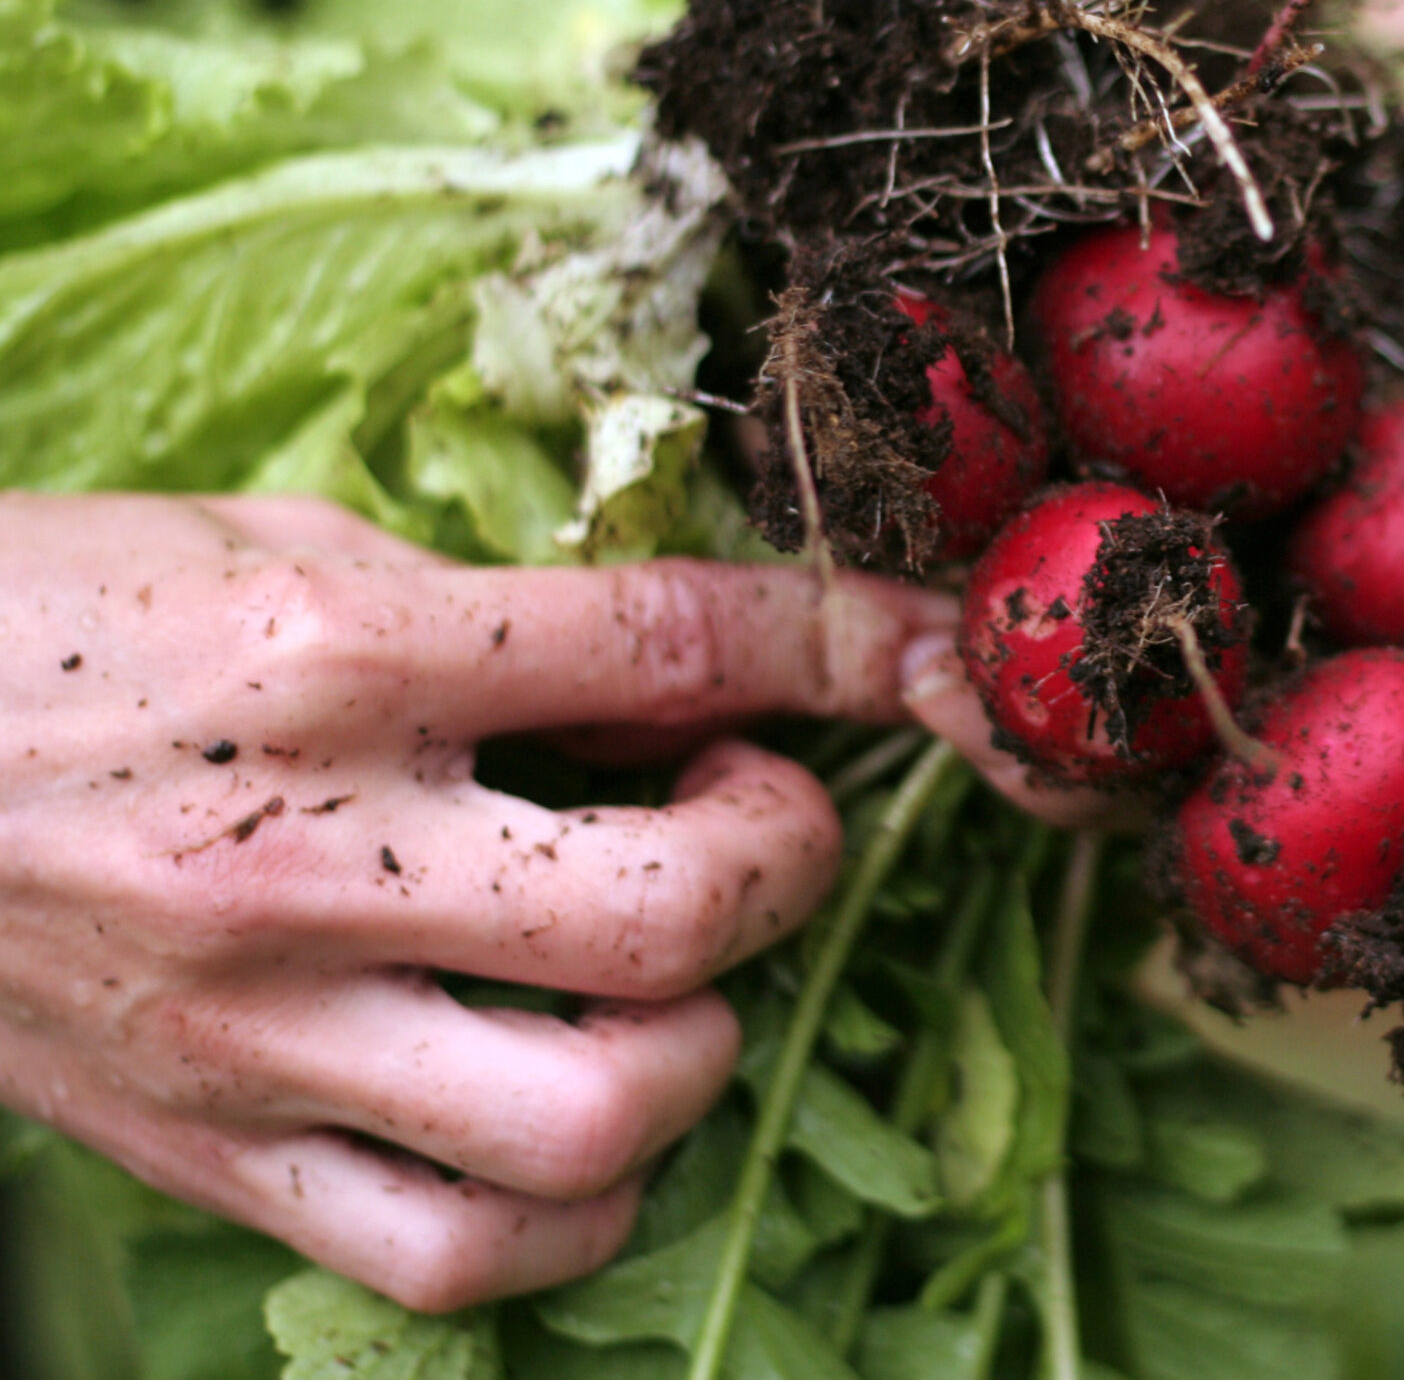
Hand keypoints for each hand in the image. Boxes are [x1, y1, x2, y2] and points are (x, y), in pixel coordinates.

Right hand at [0, 492, 955, 1311]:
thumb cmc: (46, 621)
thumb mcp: (273, 543)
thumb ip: (488, 612)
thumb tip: (686, 677)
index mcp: (335, 660)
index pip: (672, 647)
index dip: (846, 644)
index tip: (921, 653)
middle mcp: (313, 858)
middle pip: (679, 913)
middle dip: (789, 858)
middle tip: (754, 808)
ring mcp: (260, 1033)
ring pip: (596, 1121)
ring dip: (699, 1045)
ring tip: (663, 971)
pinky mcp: (208, 1154)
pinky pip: (454, 1256)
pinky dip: (575, 1208)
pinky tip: (580, 1117)